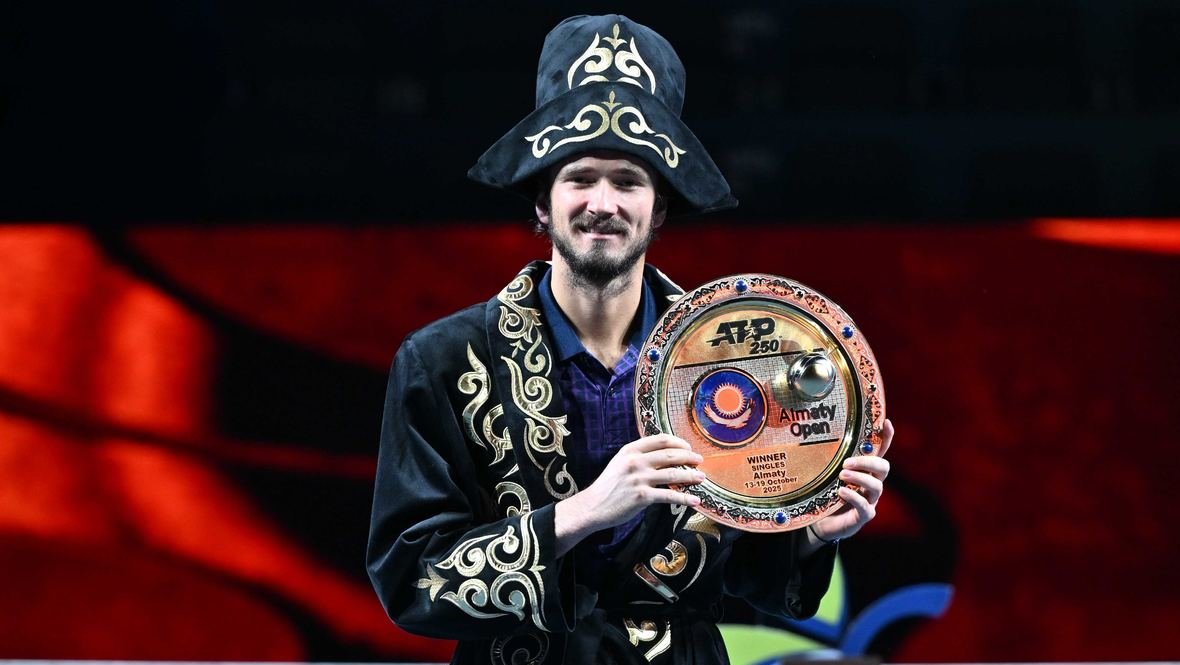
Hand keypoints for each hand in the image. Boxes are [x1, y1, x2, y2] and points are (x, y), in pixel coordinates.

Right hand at [554, 434, 703, 554]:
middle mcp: (635, 461)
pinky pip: (669, 496)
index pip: (660, 440)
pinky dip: (684, 498)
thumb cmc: (608, 486)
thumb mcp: (620, 463)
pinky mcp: (642, 497)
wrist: (592, 506)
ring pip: (673, 474)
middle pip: (670, 455)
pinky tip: (695, 500)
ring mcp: (639, 479)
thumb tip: (664, 457)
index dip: (678, 442)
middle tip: (699, 461)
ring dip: (691, 476)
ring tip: (701, 478)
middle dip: (689, 457)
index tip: (688, 448)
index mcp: (630, 450)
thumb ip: (638, 457)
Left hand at [809, 419, 893, 544]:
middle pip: (883, 467)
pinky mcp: (864, 516)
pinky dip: (854, 497)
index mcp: (864, 470)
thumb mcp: (826, 474)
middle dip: (868, 461)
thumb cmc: (824, 494)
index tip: (887, 422)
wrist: (819, 523)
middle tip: (846, 462)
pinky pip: (866, 507)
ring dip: (860, 477)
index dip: (886, 437)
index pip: (880, 452)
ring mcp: (869, 500)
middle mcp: (871, 483)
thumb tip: (812, 434)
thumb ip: (827, 460)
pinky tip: (841, 492)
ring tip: (841, 475)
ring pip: (877, 486)